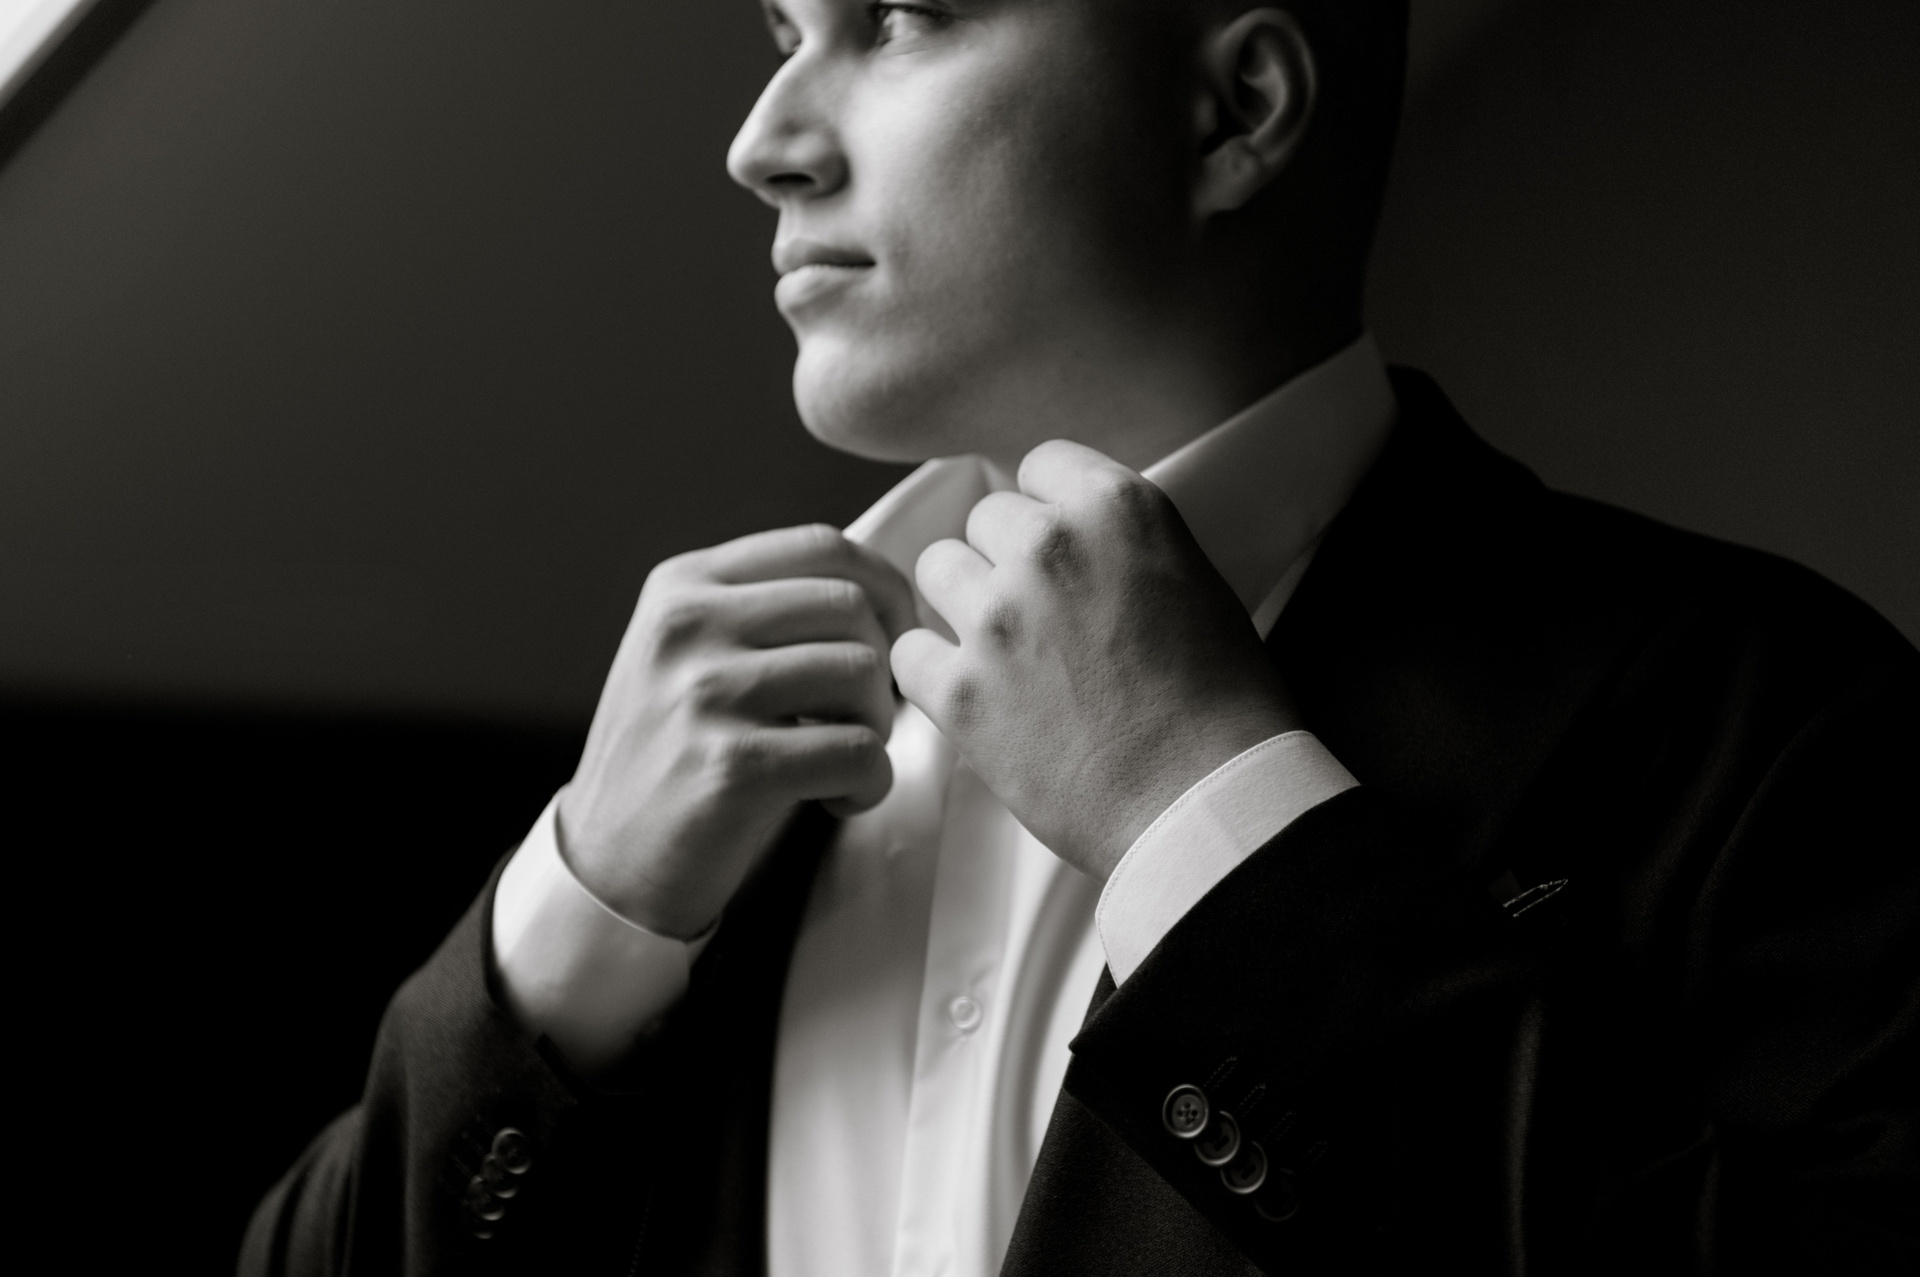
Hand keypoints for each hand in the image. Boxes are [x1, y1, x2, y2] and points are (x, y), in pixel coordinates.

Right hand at [559, 524, 915, 937]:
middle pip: (850, 607)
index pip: (820, 545)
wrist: (607, 860)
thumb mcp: (689, 653)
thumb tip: (886, 593)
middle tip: (863, 718)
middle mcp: (688, 626)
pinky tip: (836, 799)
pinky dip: (869, 782)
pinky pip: (858, 751)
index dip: (885, 587)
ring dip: (878, 727)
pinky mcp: (733, 766)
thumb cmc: (674, 755)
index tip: (897, 634)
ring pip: (861, 673)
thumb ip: (764, 609)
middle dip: (882, 666)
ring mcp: (705, 694)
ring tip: (842, 760)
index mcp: (682, 586)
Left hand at [891, 441, 1298, 880]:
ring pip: (937, 569)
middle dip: (1006, 560)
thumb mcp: (1196, 584)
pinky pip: (908, 652)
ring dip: (963, 605)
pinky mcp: (959, 691)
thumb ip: (1126, 548)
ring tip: (1001, 653)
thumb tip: (1085, 547)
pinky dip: (933, 674)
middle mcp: (1050, 547)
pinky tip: (972, 697)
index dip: (1048, 510)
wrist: (1208, 801)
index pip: (1042, 464)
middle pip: (986, 518)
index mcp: (1118, 510)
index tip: (1058, 549)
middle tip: (1039, 616)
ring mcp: (998, 617)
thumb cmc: (1223, 705)